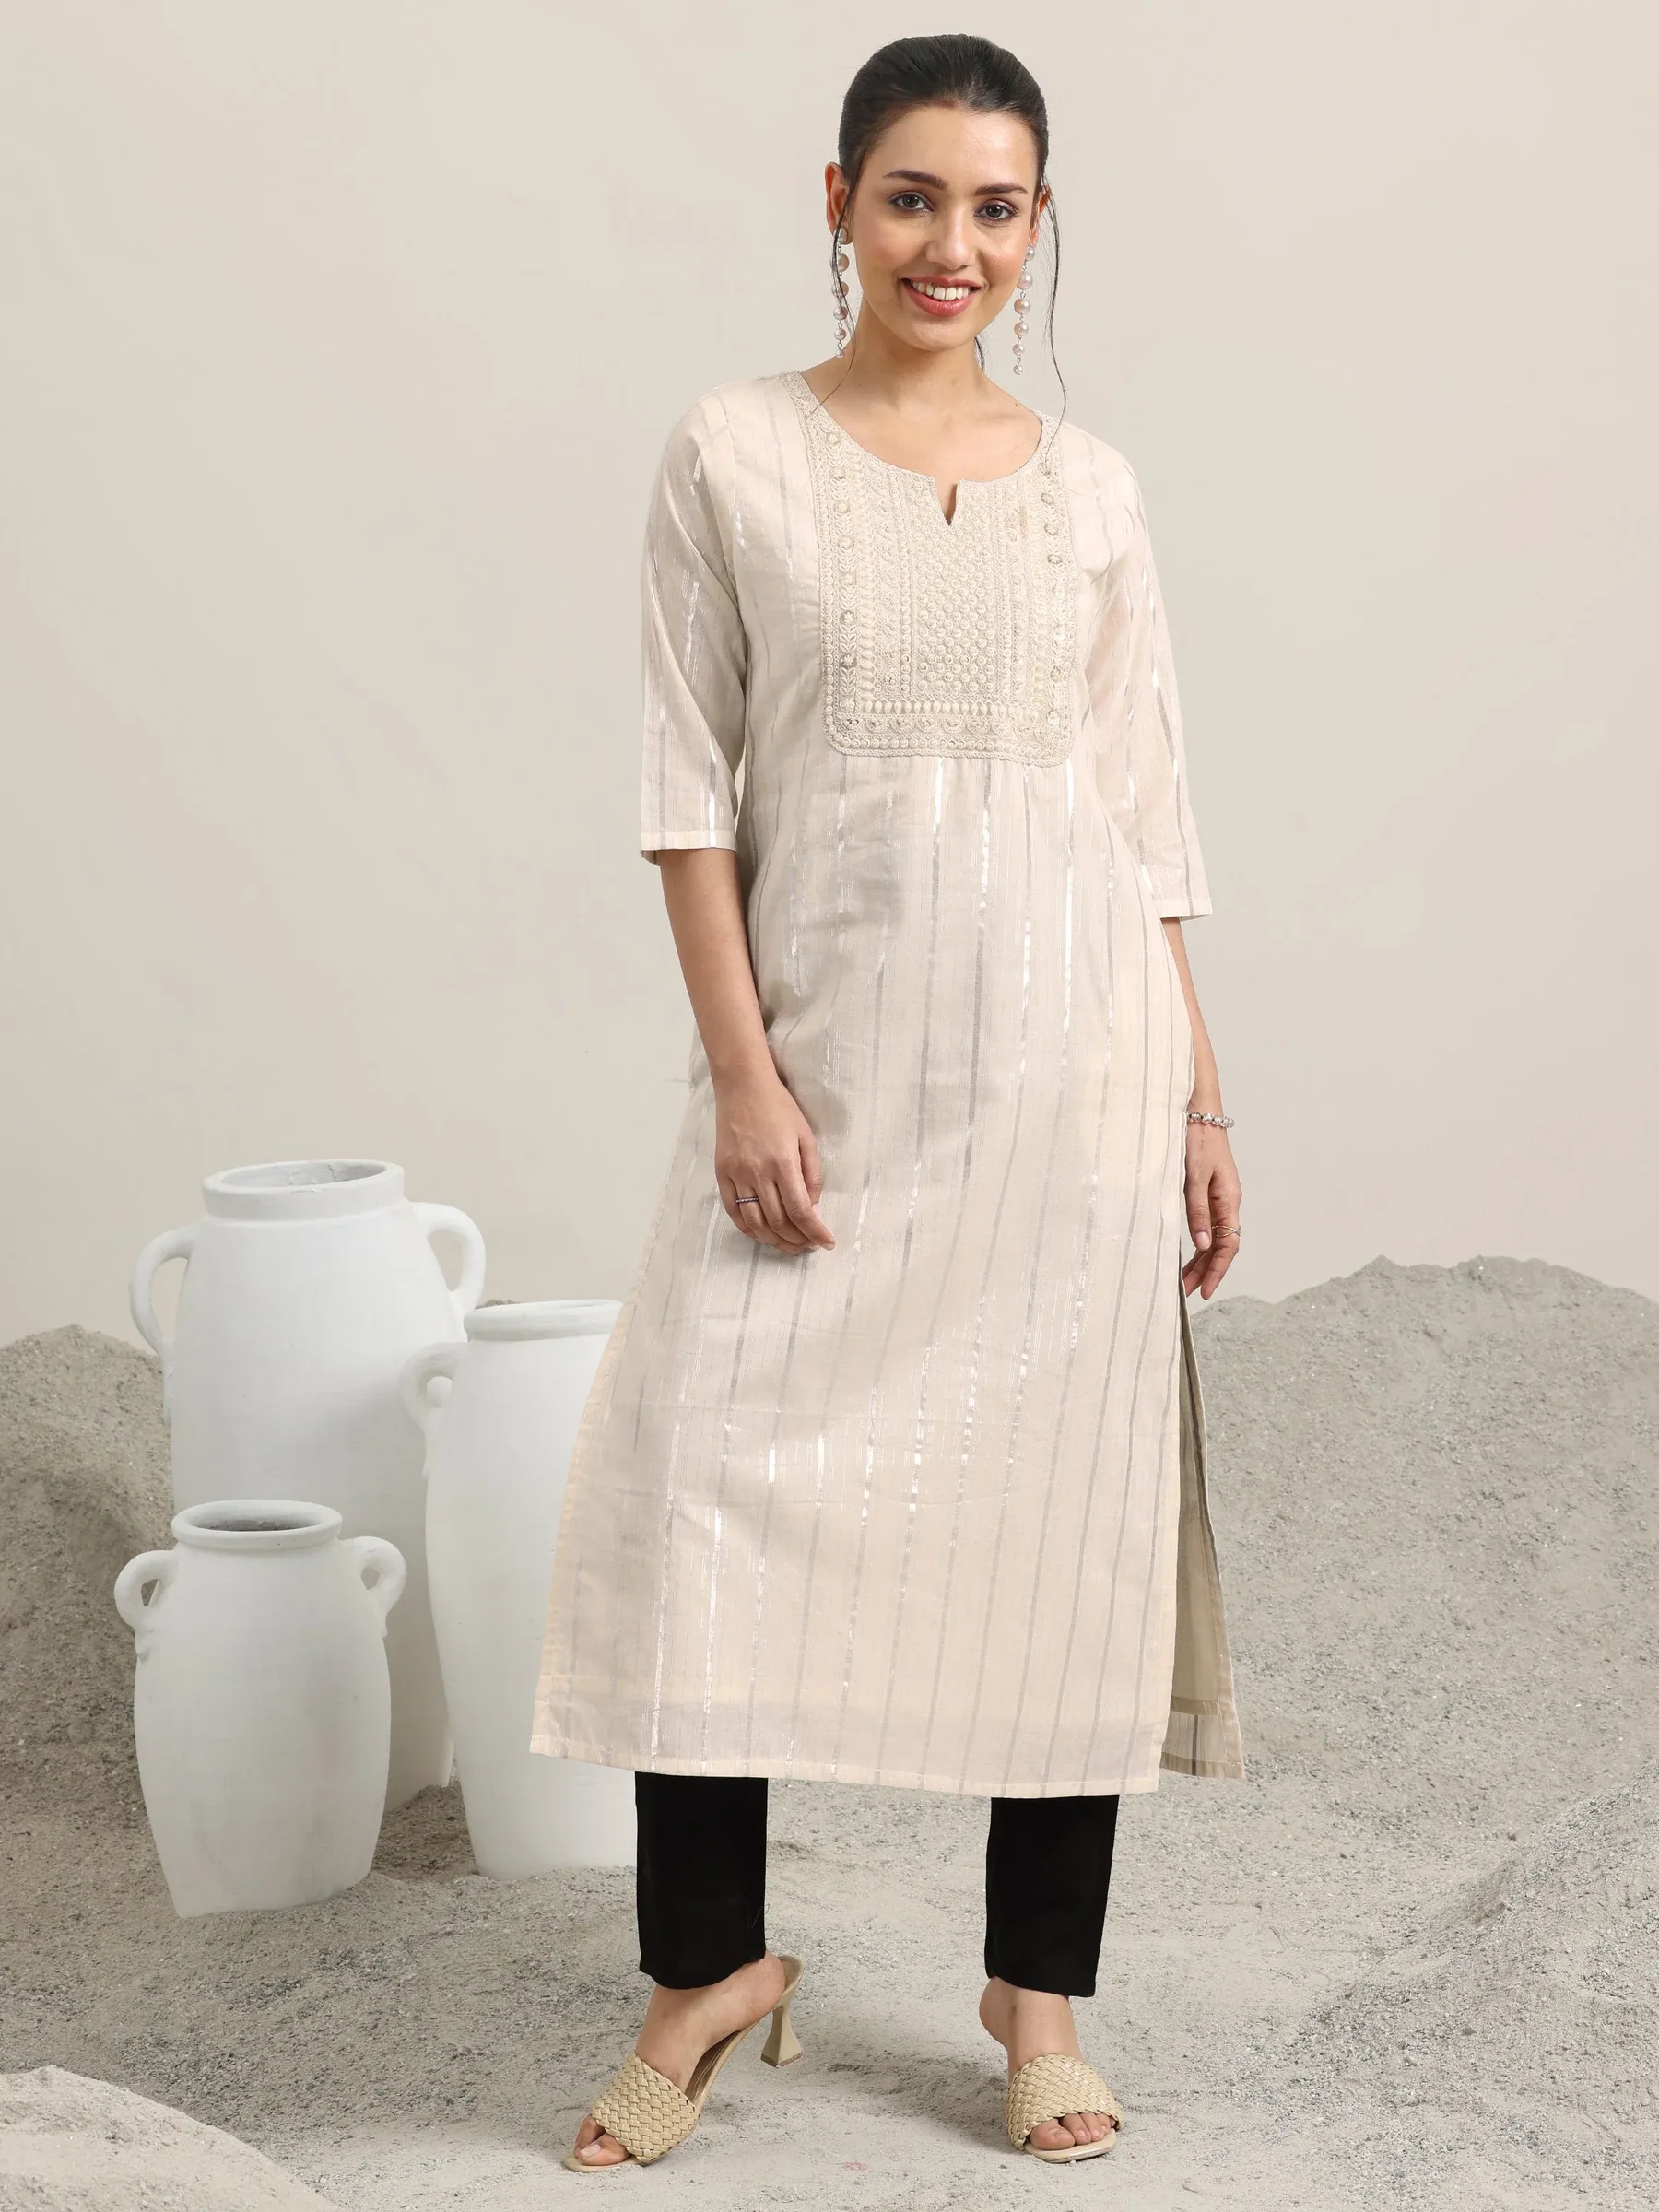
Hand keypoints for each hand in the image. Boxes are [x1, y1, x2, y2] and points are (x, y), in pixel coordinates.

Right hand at [715, 1072, 834, 1254]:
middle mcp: (758, 1173)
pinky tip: (762, 1235)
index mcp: (783, 1162)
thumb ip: (812, 1172)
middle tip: (810, 1245)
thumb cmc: (779, 1107)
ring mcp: (737, 1174)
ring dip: (775, 1241)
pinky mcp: (721, 1173)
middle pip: (779, 1222)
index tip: (827, 1243)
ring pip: (756, 1222)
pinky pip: (733, 1211)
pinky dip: (748, 1229)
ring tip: (790, 1246)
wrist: (742, 1086)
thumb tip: (813, 1204)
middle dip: (798, 1240)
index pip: (801, 1211)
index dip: (815, 1232)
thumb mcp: (806, 1136)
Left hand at [1181, 1124, 1241, 1300]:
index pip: (1228, 1245)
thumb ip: (1197, 1211)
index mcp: (1229, 1200)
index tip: (1205, 1291)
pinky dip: (1198, 1241)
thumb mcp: (1194, 1177)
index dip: (1217, 1270)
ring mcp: (1218, 1197)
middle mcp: (1227, 1202)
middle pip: (1221, 1245)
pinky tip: (1188, 1252)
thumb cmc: (1196, 1140)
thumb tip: (1201, 1245)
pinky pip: (1207, 1224)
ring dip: (1200, 1259)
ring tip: (1184, 1279)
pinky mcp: (1208, 1191)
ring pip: (1213, 1237)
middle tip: (1187, 1292)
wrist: (1197, 1112)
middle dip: (1206, 1270)